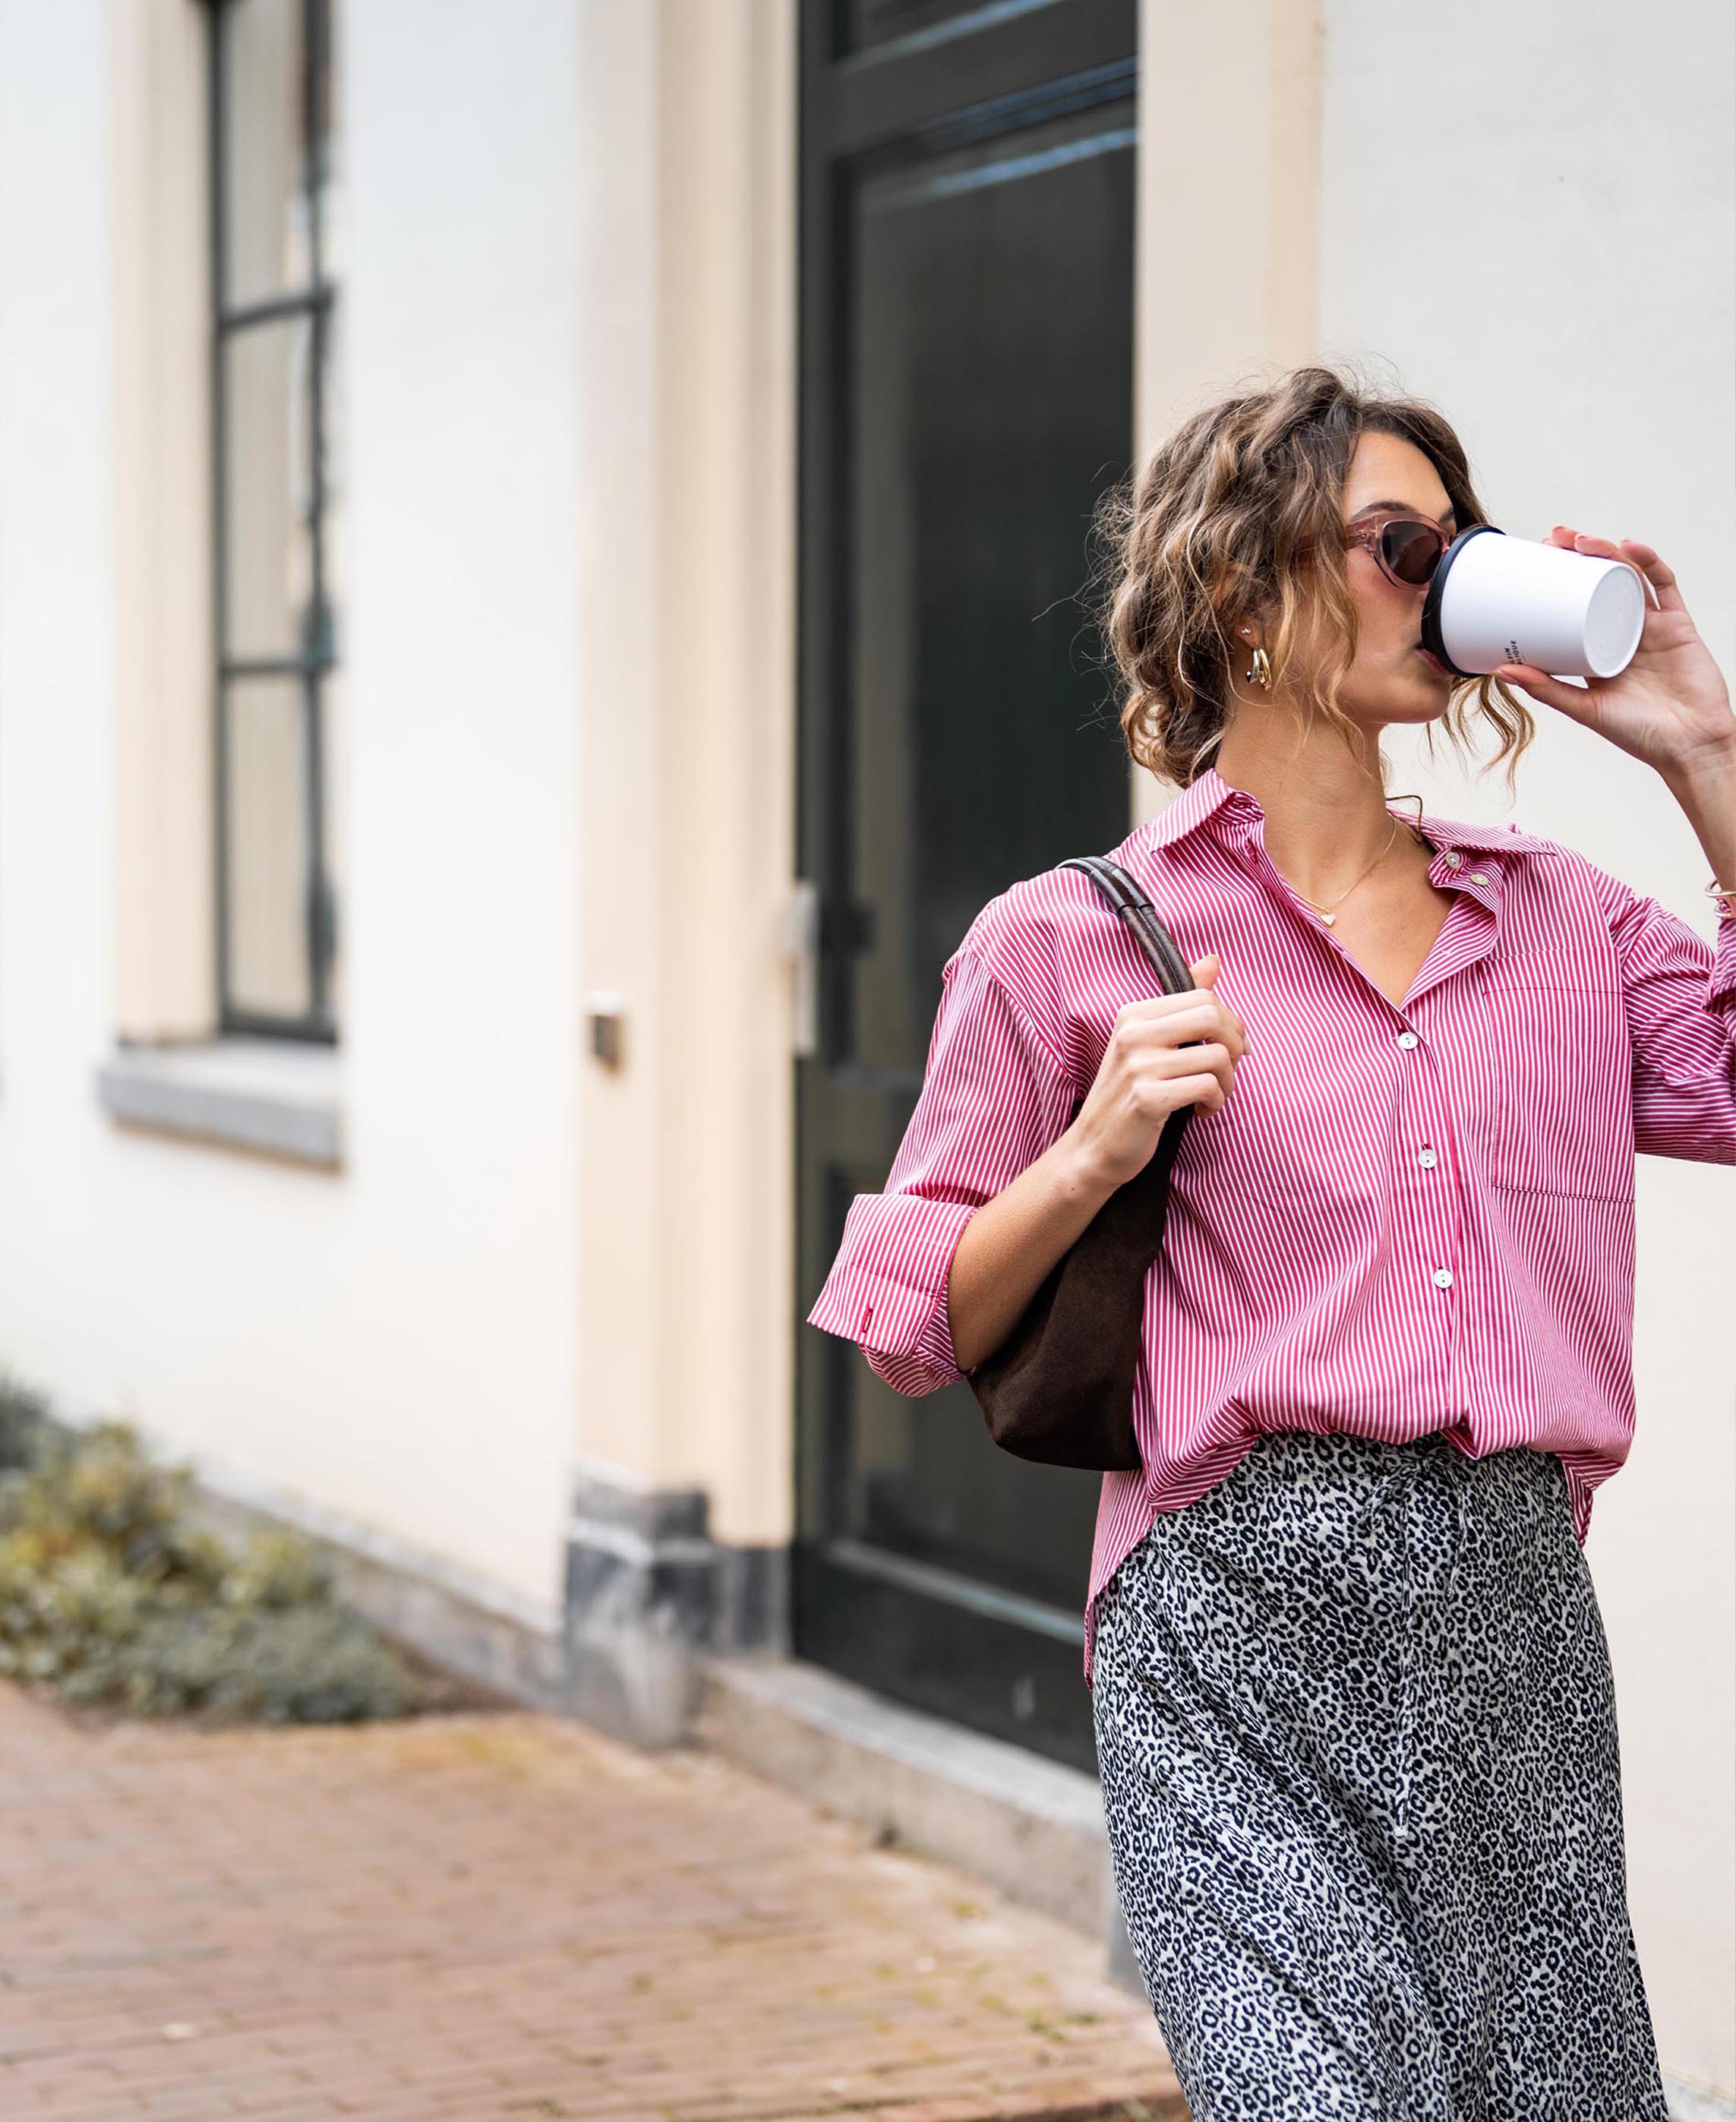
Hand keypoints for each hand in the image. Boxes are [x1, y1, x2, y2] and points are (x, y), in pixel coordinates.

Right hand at [1068, 954, 1249, 1189]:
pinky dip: (1216, 1102)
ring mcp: (1138, 1066)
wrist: (1093, 1146)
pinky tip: (1203, 1111)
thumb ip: (1183, 1003)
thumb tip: (1213, 960)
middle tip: (1229, 1069)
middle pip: (1213, 1018)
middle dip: (1235, 1046)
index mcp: (1133, 1014)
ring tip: (1214, 1095)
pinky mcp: (1148, 1099)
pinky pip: (1207, 1087)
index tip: (1228, 1047)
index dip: (1229, 1022)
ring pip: (1217, 1057)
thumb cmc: (1128, 1094)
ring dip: (1228, 1082)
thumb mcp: (1149, 1042)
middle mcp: (1133, 1034)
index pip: (1203, 997)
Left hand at [1491, 529, 1735, 778]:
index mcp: (1597, 651)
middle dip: (1579, 556)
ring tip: (1583, 540)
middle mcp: (1622, 633)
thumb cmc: (1639, 734)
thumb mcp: (1584, 709)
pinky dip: (1648, 563)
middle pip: (1599, 583)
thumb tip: (1501, 670)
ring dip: (1608, 553)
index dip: (1557, 580)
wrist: (1689, 745)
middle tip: (1554, 539)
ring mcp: (1651, 626)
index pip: (1573, 605)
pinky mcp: (1678, 625)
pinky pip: (1664, 586)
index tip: (1535, 562)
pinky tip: (1629, 548)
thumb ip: (1547, 689)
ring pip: (1628, 578)